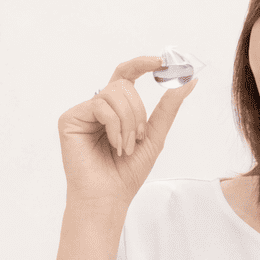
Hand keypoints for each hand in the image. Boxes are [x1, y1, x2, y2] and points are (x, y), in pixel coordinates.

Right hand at [58, 55, 200, 209]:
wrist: (109, 196)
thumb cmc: (128, 172)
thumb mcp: (155, 136)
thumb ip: (169, 107)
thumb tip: (190, 81)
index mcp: (116, 109)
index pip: (128, 75)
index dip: (143, 64)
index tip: (162, 62)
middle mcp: (99, 106)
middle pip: (124, 85)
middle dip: (138, 112)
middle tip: (138, 138)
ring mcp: (83, 112)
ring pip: (114, 93)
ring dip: (128, 123)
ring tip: (125, 147)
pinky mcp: (70, 118)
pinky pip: (100, 105)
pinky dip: (114, 126)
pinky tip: (113, 145)